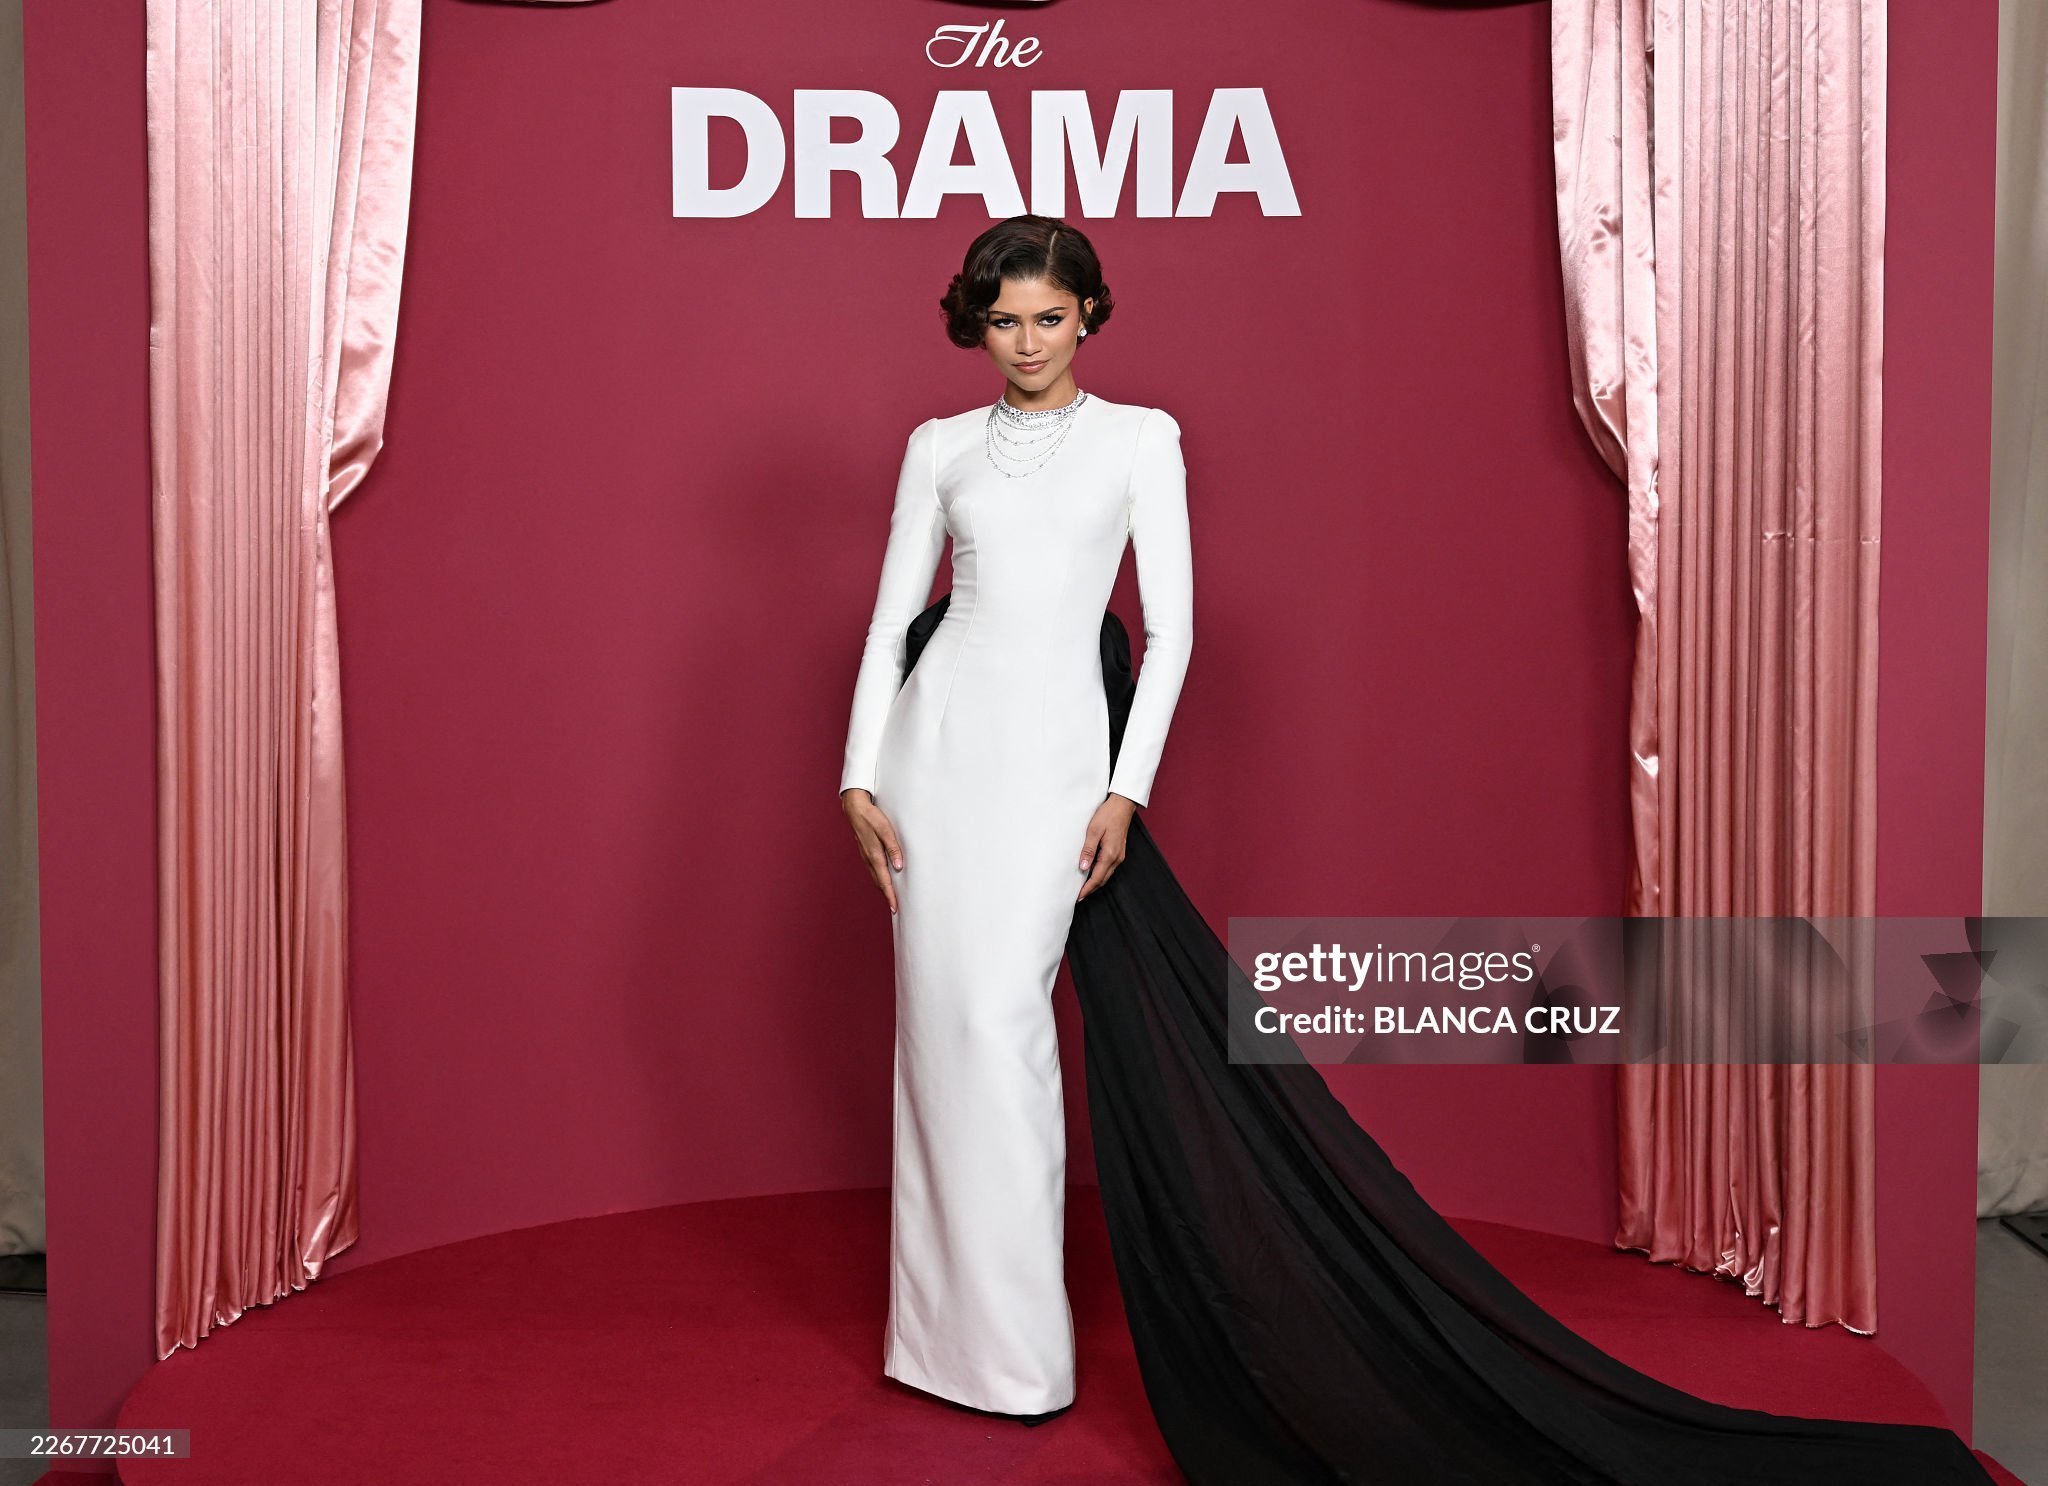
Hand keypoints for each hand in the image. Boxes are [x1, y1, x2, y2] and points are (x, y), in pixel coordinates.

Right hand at [842, 788, 905, 914]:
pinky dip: (879, 878)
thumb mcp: (886, 831)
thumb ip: (893, 848)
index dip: (890, 896)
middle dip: (887, 896)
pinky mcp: (865, 852)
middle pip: (879, 883)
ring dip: (883, 888)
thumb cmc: (871, 817)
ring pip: (875, 877)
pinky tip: (884, 878)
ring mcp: (865, 856)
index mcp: (874, 855)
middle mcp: (869, 859)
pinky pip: (873, 870)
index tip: (895, 908)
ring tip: (891, 896)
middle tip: (895, 908)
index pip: (885, 881)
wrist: (854, 808)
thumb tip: (899, 867)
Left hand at [1077, 793, 1137, 901]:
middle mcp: (1117, 858)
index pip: (1097, 878)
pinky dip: (1100, 874)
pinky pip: (1109, 868)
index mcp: (1110, 854)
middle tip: (1078, 896)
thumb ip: (1088, 850)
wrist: (1122, 806)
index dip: (1087, 889)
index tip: (1078, 897)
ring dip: (1095, 882)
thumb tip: (1083, 867)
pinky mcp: (1118, 851)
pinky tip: (1092, 873)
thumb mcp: (1093, 831)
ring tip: (1083, 887)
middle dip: (1091, 889)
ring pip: (1106, 875)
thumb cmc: (1107, 815)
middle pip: (1102, 879)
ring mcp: (1119, 855)